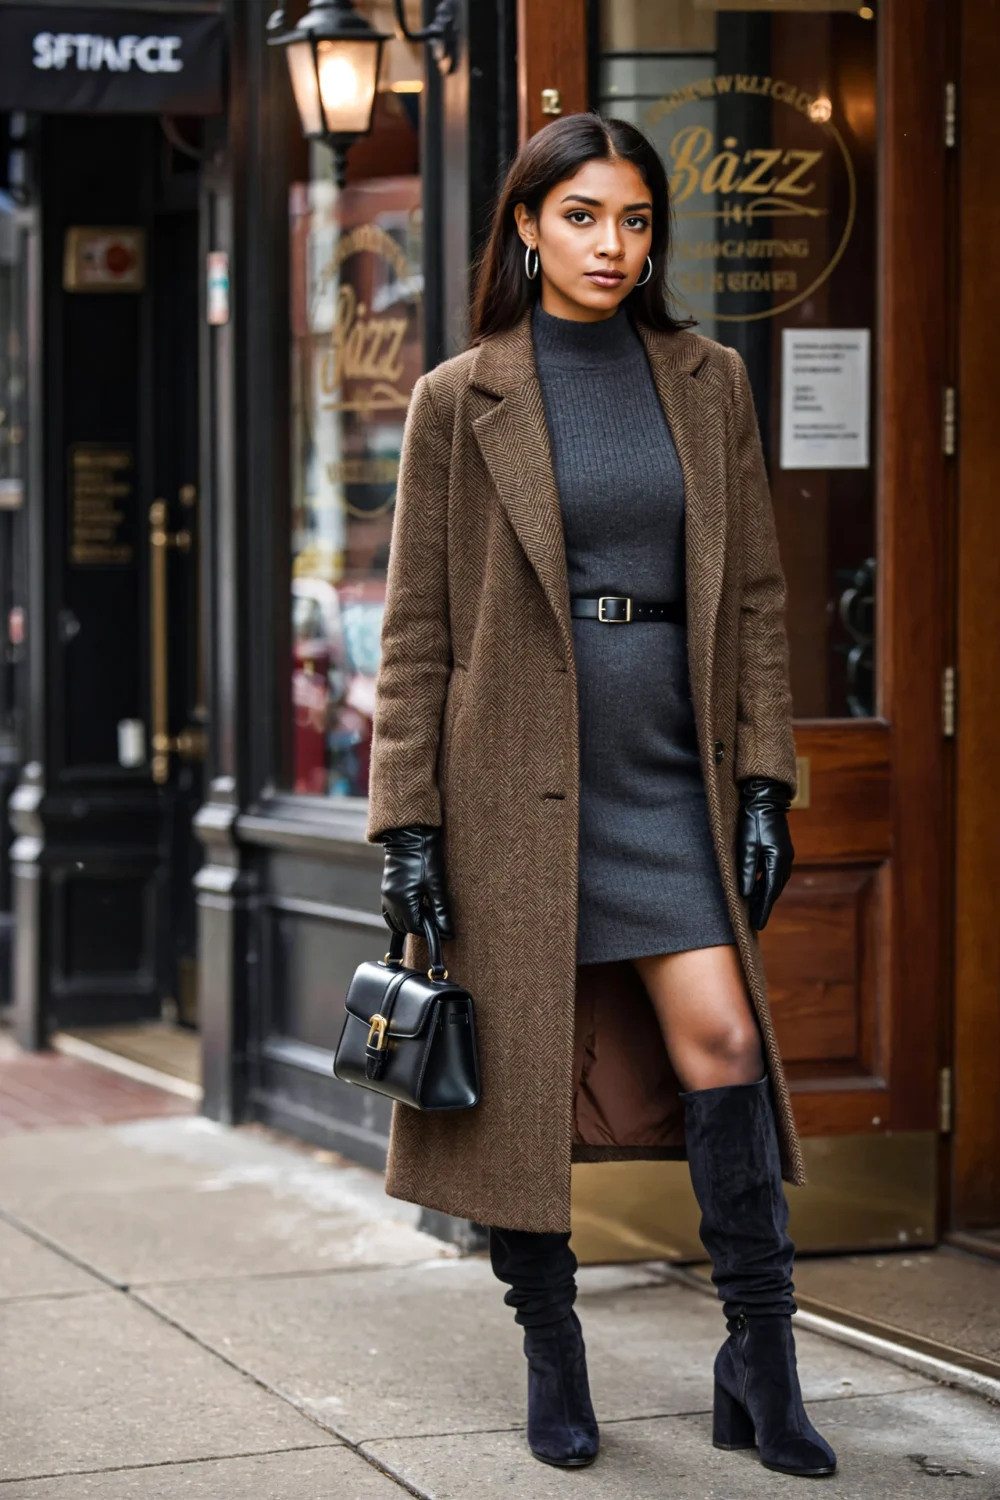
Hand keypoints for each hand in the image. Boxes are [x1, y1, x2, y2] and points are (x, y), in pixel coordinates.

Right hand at [377, 824, 454, 938]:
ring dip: (408, 923)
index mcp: (403, 901)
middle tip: (435, 921)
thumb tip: (446, 930)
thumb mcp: (436, 885)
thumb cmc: (425, 857)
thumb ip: (440, 910)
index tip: (441, 929)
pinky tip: (414, 908)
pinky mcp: (385, 889)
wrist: (410, 836)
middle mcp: (390, 901)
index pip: (414, 928)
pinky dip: (400, 916)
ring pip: (394, 921)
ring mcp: (385, 895)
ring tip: (425, 914)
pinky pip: (389, 912)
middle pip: (403, 926)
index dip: (428, 931)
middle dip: (419, 927)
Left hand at [737, 778, 793, 929]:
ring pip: (774, 882)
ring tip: (754, 910)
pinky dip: (765, 884)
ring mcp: (784, 856)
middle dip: (764, 906)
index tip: (758, 925)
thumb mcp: (746, 845)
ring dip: (764, 895)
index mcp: (777, 861)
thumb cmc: (753, 820)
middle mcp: (785, 861)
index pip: (769, 892)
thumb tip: (745, 893)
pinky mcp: (780, 851)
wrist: (765, 799)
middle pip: (774, 890)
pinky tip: (757, 889)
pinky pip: (773, 873)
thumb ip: (747, 870)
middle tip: (755, 923)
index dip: (763, 910)